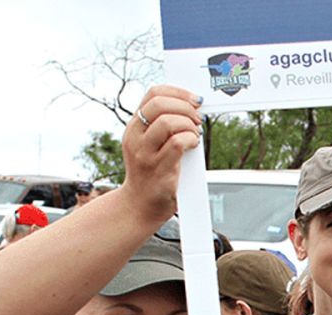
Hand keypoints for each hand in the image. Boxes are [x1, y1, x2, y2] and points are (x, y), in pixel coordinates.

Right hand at [121, 85, 202, 225]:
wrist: (139, 206)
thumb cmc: (150, 174)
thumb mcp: (147, 145)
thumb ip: (161, 127)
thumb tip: (192, 108)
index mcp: (134, 128)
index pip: (153, 94)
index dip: (178, 92)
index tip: (194, 99)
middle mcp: (136, 138)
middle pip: (159, 104)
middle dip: (185, 107)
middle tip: (197, 118)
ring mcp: (145, 154)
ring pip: (167, 122)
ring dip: (188, 124)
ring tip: (195, 134)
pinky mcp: (159, 169)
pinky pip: (177, 144)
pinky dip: (190, 139)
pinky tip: (193, 145)